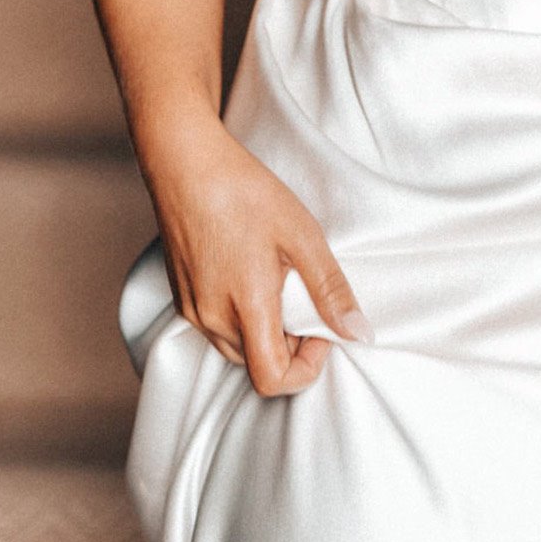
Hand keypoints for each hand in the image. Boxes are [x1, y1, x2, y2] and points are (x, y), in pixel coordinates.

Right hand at [142, 107, 363, 395]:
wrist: (185, 162)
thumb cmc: (244, 192)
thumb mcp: (302, 235)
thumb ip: (331, 289)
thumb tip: (358, 333)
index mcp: (245, 307)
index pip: (272, 379)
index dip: (306, 367)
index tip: (321, 329)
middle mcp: (211, 318)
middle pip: (256, 365)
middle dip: (289, 347)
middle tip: (305, 299)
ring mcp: (191, 309)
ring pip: (235, 348)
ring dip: (265, 333)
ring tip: (280, 284)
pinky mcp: (181, 296)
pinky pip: (216, 327)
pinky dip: (241, 318)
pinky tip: (252, 274)